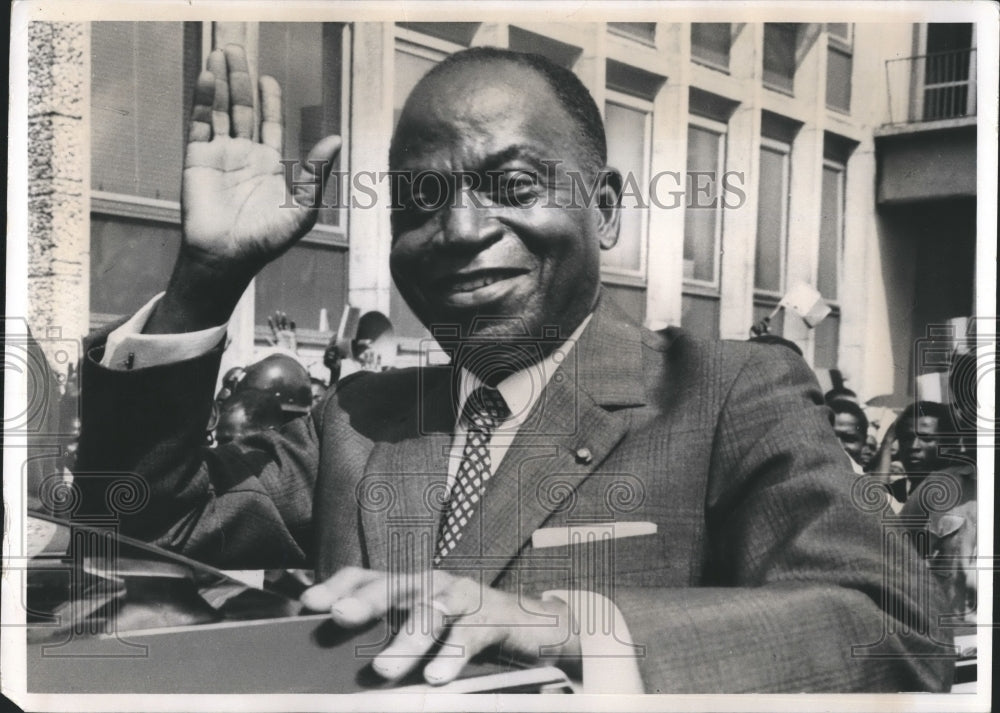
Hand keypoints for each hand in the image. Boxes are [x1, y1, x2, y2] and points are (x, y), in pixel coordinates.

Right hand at [147, 44, 340, 333]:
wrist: (228, 257)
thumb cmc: (266, 240)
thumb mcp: (303, 207)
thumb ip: (317, 172)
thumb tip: (337, 139)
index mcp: (269, 166)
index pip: (269, 124)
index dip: (268, 100)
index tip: (267, 78)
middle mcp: (243, 156)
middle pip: (242, 108)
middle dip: (241, 78)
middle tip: (238, 47)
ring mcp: (219, 155)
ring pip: (220, 109)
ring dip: (221, 81)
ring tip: (222, 50)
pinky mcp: (197, 158)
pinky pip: (201, 122)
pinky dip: (204, 99)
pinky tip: (208, 76)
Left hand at [266, 311, 297, 351]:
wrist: (289, 356)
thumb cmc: (282, 353)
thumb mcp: (275, 347)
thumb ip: (270, 342)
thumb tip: (265, 336)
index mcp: (277, 336)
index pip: (273, 328)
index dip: (271, 323)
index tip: (269, 317)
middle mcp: (282, 334)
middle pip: (279, 324)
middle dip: (278, 318)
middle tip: (277, 312)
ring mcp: (288, 334)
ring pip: (286, 325)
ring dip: (284, 319)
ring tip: (283, 313)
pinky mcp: (293, 336)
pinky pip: (293, 329)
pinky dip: (293, 325)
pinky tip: (292, 321)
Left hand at [301, 567, 580, 684]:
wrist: (533, 627)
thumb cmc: (466, 632)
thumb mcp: (424, 631)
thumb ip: (388, 639)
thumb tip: (340, 661)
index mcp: (408, 588)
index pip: (366, 577)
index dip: (338, 586)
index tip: (309, 604)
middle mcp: (431, 585)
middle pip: (393, 587)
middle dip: (365, 601)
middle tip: (339, 617)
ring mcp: (463, 597)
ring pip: (431, 612)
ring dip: (406, 641)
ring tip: (383, 669)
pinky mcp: (493, 618)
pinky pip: (469, 636)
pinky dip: (451, 656)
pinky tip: (436, 677)